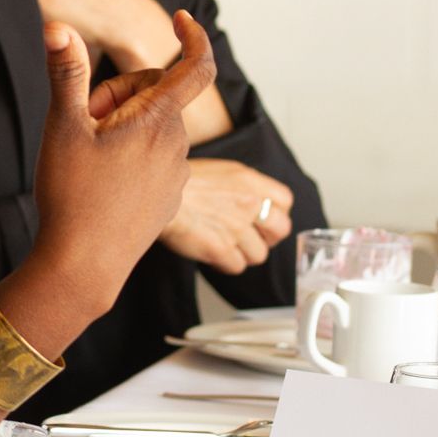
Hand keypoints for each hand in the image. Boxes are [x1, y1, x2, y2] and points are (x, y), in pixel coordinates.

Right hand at [30, 11, 216, 320]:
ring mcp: (174, 175)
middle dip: (120, 95)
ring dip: (123, 127)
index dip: (194, 37)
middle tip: (85, 121)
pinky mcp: (166, 197)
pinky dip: (130, 154)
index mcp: (158, 121)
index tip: (182, 19)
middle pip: (155, 95)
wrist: (83, 264)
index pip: (195, 67)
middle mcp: (176, 146)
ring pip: (152, 127)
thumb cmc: (73, 195)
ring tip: (88, 155)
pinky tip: (101, 179)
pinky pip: (153, 157)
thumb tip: (57, 27)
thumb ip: (66, 73)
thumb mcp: (64, 127)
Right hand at [158, 158, 292, 275]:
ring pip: (259, 254)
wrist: (153, 189)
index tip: (263, 216)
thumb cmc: (178, 180)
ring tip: (224, 244)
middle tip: (250, 236)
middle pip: (280, 229)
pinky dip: (224, 263)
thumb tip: (253, 201)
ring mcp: (236, 228)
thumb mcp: (218, 170)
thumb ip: (242, 185)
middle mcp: (247, 203)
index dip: (275, 211)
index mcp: (248, 180)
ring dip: (243, 252)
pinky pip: (236, 266)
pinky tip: (211, 251)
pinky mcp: (220, 249)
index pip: (284, 200)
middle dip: (267, 236)